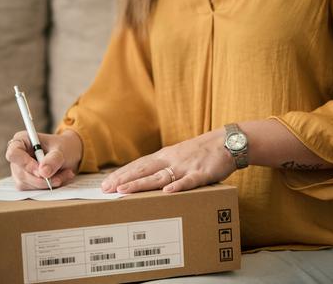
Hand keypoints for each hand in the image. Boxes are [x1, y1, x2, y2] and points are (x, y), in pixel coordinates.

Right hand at [5, 130, 82, 189]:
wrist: (68, 154)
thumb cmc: (63, 147)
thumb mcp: (62, 149)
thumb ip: (53, 159)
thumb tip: (43, 172)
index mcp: (21, 140)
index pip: (13, 154)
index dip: (26, 164)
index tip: (41, 171)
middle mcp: (17, 156)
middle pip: (21, 173)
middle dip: (41, 178)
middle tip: (59, 177)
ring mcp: (19, 170)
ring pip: (27, 184)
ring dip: (48, 183)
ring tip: (65, 174)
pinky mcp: (25, 182)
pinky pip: (34, 190)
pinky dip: (49, 186)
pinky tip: (60, 178)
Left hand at [101, 129, 235, 192]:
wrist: (226, 142)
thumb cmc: (200, 152)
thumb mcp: (178, 155)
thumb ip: (163, 165)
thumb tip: (145, 176)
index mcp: (164, 156)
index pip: (138, 165)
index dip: (121, 174)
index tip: (105, 183)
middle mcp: (170, 160)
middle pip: (143, 170)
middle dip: (123, 179)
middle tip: (106, 189)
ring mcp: (185, 166)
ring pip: (159, 177)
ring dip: (140, 184)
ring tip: (124, 190)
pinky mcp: (201, 173)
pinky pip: (188, 181)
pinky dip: (178, 186)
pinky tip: (167, 192)